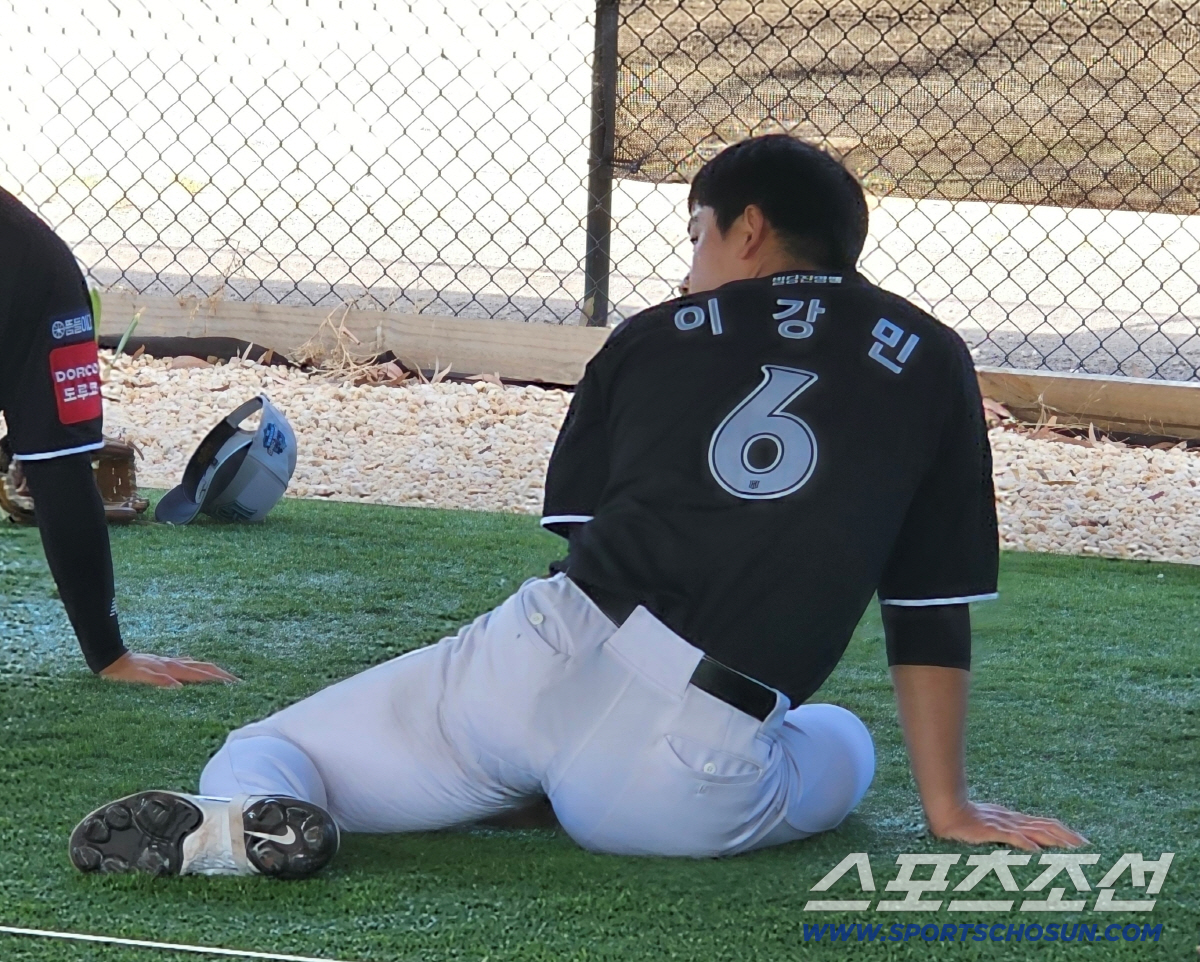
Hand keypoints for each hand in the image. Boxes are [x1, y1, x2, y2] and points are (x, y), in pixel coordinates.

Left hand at [98, 651, 238, 687]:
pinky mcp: (164, 664)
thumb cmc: (124, 673)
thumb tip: (178, 687)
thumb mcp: (140, 679)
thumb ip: (159, 682)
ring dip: (213, 670)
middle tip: (238, 682)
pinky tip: (198, 670)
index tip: (235, 685)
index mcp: (172, 670)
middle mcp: (175, 664)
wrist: (111, 659)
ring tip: (225, 676)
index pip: (201, 675)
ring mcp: (170, 663)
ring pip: (198, 665)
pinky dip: (199, 668)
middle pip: (205, 667)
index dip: (219, 680)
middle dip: (222, 674)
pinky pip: (188, 665)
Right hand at [929, 800, 1086, 851]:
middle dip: (1068, 837)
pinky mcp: (990, 831)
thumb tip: (1030, 845)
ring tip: (1071, 849)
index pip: (1046, 824)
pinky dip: (1023, 843)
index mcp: (1015, 820)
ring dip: (1054, 841)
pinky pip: (1009, 837)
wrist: (946, 809)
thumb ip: (1009, 834)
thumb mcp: (992, 825)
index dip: (1065, 832)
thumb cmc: (966, 819)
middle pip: (1046, 827)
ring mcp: (1003, 825)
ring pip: (1034, 832)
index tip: (1083, 841)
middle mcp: (1013, 821)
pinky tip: (1035, 851)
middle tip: (1088, 848)